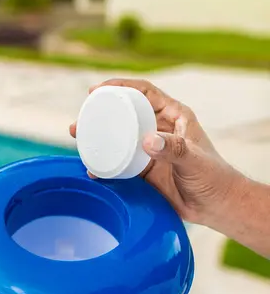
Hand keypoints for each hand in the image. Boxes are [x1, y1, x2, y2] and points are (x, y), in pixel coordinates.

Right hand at [70, 78, 239, 226]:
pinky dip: (106, 165)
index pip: (144, 92)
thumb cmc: (213, 177)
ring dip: (99, 138)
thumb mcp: (194, 159)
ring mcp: (151, 149)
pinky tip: (92, 170)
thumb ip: (174, 149)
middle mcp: (160, 128)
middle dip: (102, 113)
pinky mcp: (145, 169)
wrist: (215, 207)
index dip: (120, 86)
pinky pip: (121, 162)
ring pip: (120, 138)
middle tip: (81, 118)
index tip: (97, 91)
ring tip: (79, 138)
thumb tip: (147, 141)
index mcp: (175, 116)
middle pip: (126, 113)